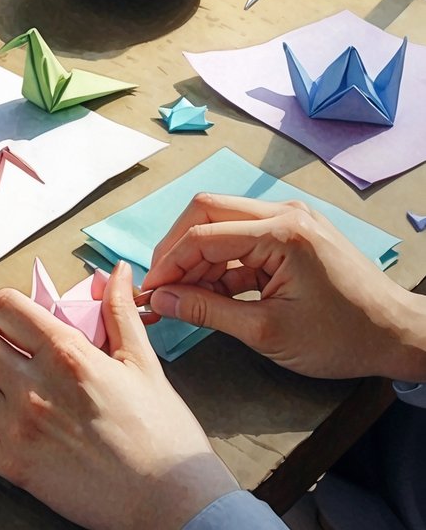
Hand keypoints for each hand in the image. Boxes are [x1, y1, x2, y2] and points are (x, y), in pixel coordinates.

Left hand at [0, 262, 238, 529]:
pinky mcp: (10, 464)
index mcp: (68, 353)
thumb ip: (120, 313)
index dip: (3, 309)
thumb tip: (113, 272)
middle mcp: (35, 384)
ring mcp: (18, 425)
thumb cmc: (164, 434)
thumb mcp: (145, 364)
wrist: (173, 501)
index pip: (4, 305)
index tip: (12, 324)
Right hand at [141, 193, 425, 381]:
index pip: (202, 235)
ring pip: (220, 223)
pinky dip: (220, 263)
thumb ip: (207, 310)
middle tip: (161, 284)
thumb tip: (162, 299)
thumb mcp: (266, 331)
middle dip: (176, 248)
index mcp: (282, 233)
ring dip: (197, 257)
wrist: (397, 335)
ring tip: (185, 296)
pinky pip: (240, 238)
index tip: (150, 291)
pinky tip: (212, 294)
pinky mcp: (291, 234)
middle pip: (206, 211)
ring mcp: (288, 220)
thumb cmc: (343, 336)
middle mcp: (284, 214)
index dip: (168, 263)